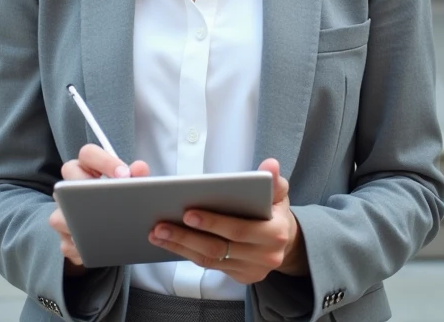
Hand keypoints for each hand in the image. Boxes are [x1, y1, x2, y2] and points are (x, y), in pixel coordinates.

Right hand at [50, 144, 149, 271]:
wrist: (112, 232)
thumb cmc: (120, 202)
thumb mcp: (131, 189)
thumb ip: (137, 177)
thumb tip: (140, 168)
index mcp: (87, 168)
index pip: (88, 153)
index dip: (104, 161)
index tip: (124, 174)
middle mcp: (69, 187)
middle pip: (68, 176)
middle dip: (89, 185)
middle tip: (114, 198)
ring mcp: (62, 213)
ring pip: (60, 215)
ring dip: (82, 222)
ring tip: (107, 226)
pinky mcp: (64, 241)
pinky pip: (67, 245)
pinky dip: (84, 248)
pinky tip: (102, 247)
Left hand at [147, 158, 307, 283]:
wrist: (286, 242)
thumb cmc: (275, 210)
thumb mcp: (278, 193)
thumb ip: (273, 180)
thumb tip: (270, 165)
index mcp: (276, 233)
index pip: (239, 230)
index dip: (213, 223)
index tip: (187, 213)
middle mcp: (265, 256)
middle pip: (219, 248)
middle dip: (187, 237)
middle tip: (161, 225)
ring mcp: (252, 270)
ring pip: (210, 260)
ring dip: (180, 247)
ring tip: (157, 233)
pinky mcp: (241, 277)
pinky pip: (210, 267)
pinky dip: (188, 254)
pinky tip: (170, 243)